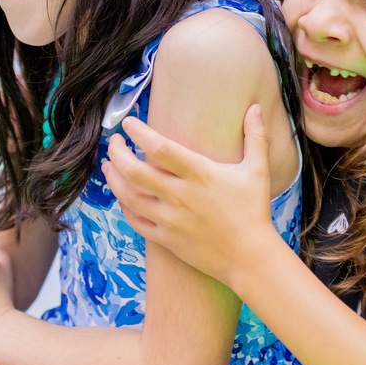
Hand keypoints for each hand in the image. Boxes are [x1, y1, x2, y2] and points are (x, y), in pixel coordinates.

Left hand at [101, 104, 276, 288]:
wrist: (249, 257)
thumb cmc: (254, 211)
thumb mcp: (257, 170)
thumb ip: (255, 136)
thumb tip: (255, 107)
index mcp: (200, 174)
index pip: (160, 148)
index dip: (140, 133)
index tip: (129, 122)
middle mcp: (180, 195)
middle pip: (135, 171)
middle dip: (117, 152)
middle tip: (114, 141)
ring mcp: (170, 219)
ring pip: (129, 196)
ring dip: (113, 178)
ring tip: (108, 165)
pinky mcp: (166, 239)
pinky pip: (136, 221)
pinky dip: (124, 206)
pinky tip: (122, 196)